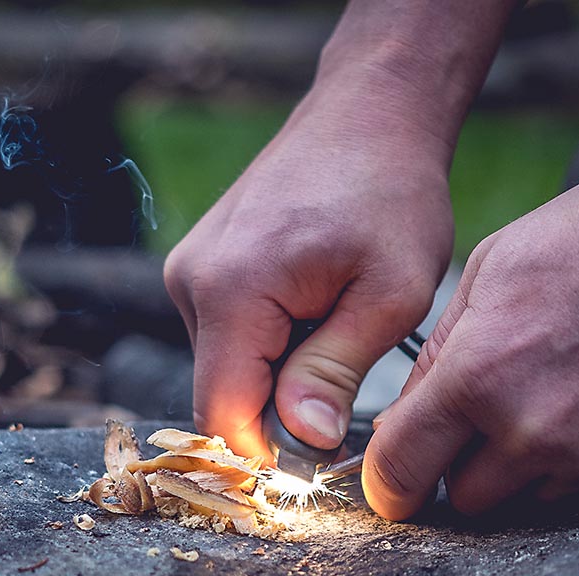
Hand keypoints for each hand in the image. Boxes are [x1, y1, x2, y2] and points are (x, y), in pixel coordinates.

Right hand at [164, 75, 453, 458]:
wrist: (367, 113)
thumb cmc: (390, 194)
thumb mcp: (389, 294)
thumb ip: (335, 371)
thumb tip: (300, 441)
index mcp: (232, 290)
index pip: (222, 415)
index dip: (268, 455)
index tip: (323, 459)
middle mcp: (191, 281)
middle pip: (221, 395)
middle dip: (279, 412)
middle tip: (349, 382)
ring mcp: (188, 271)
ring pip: (225, 369)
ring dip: (277, 375)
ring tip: (336, 328)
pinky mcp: (199, 267)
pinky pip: (225, 337)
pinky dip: (269, 345)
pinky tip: (315, 309)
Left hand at [364, 147, 578, 518]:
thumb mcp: (490, 267)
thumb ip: (438, 353)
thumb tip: (402, 418)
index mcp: (478, 375)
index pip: (400, 470)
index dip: (388, 482)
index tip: (394, 482)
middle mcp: (532, 432)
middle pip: (465, 498)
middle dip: (464, 466)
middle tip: (491, 416)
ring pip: (526, 501)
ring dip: (525, 467)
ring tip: (558, 396)